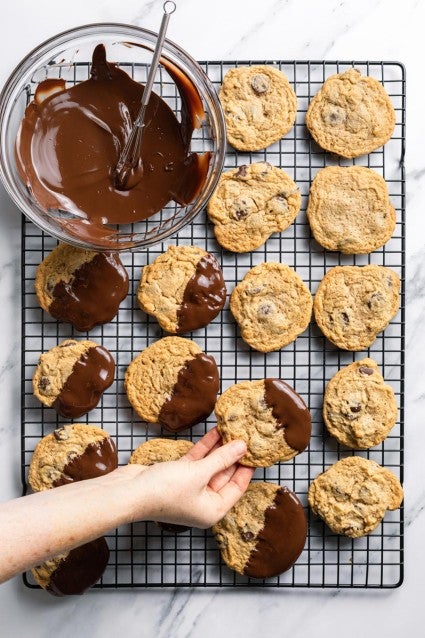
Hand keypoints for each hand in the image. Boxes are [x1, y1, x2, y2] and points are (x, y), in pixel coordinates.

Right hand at [121, 428, 253, 527]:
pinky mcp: (177, 477)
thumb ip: (222, 458)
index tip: (256, 451)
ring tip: (232, 429)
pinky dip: (205, 448)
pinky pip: (196, 462)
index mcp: (213, 510)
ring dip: (219, 449)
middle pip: (224, 475)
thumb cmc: (165, 491)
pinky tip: (214, 432)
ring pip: (210, 466)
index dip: (246, 468)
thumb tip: (243, 446)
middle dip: (233, 455)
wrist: (128, 492)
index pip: (237, 487)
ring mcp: (189, 489)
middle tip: (245, 436)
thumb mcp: (199, 473)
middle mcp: (203, 502)